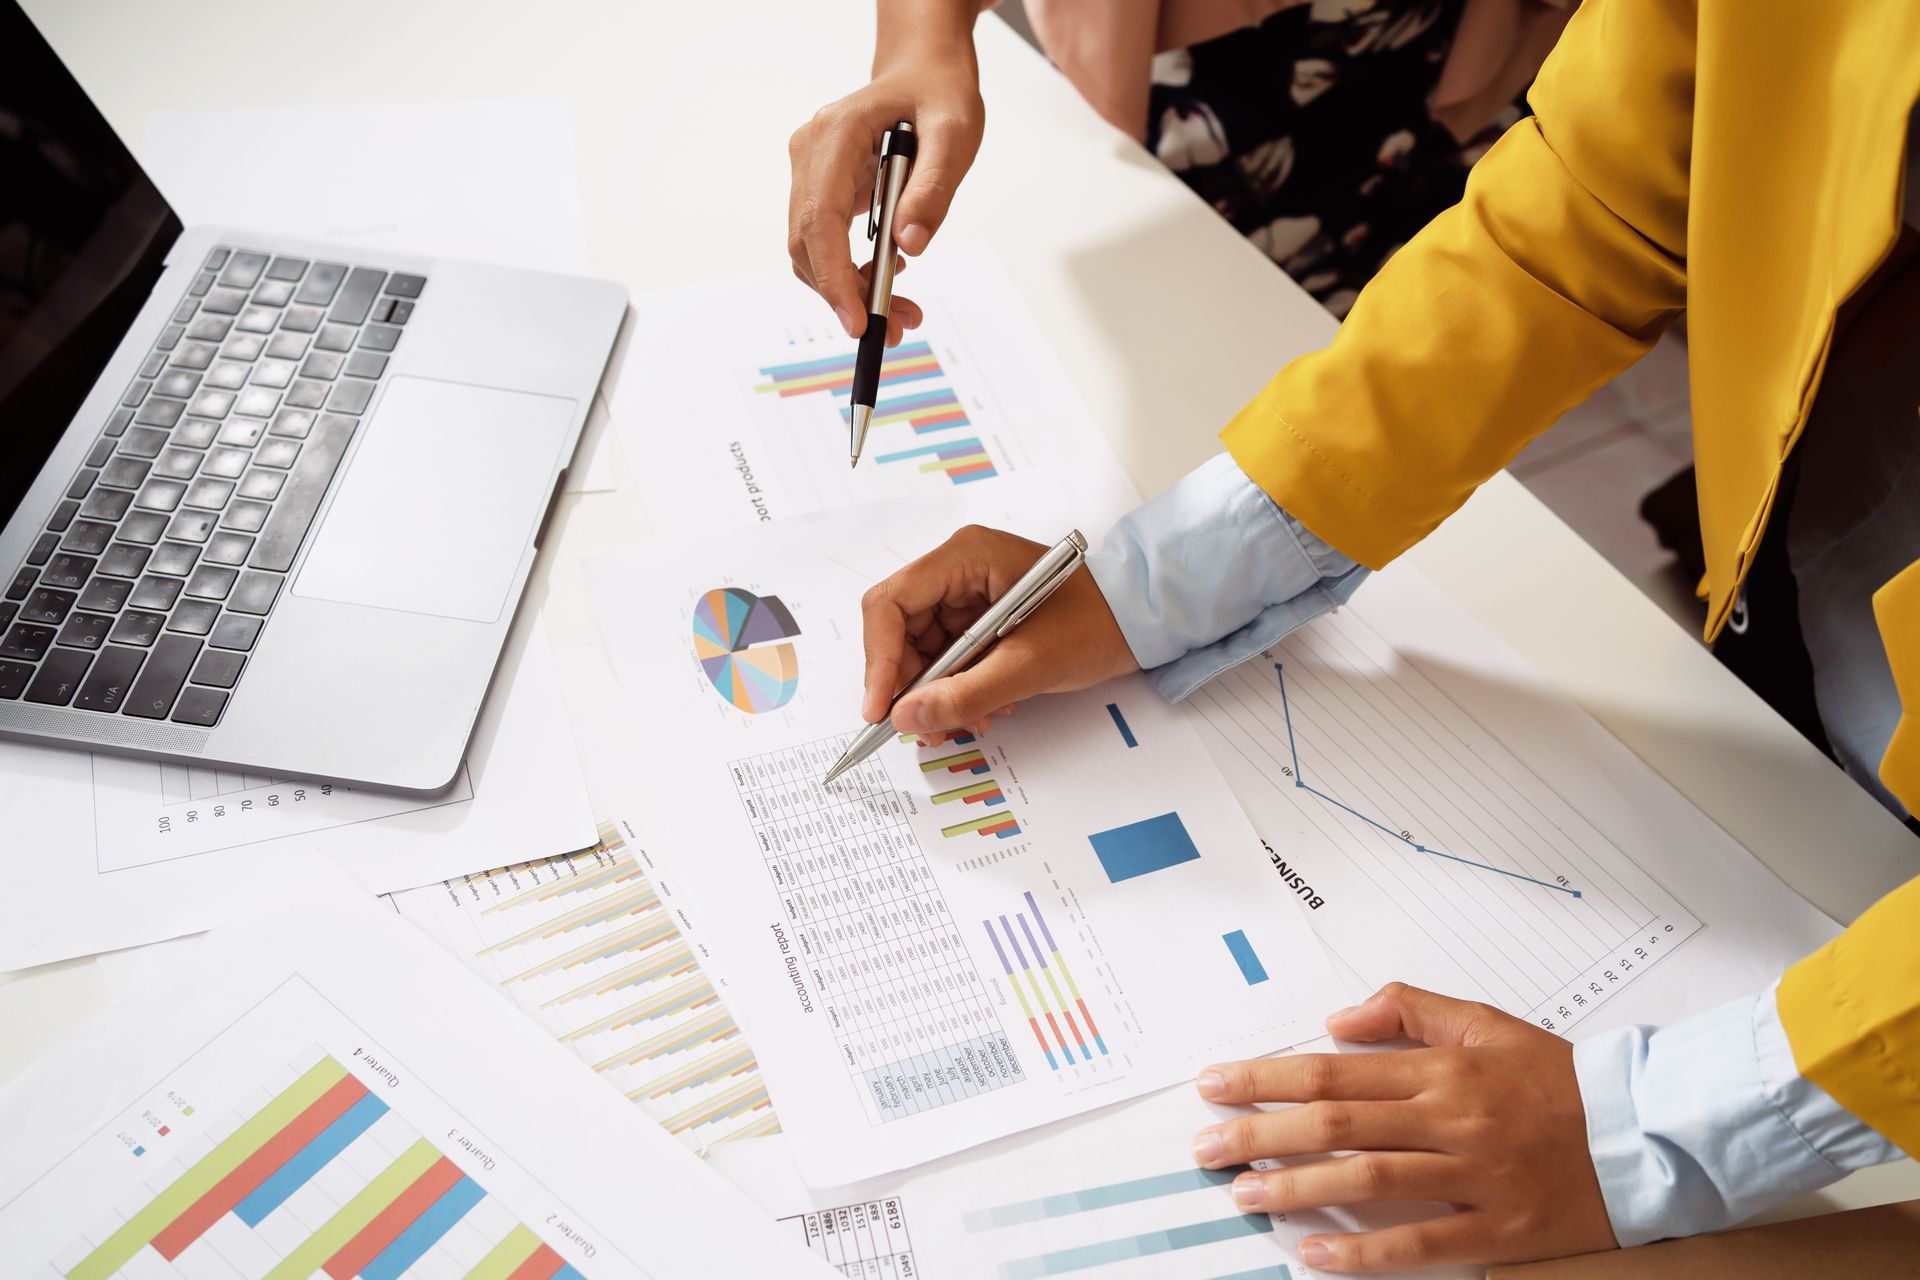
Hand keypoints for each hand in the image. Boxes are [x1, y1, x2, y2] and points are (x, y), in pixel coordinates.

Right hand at [787, 26, 983, 340]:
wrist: (923, 73)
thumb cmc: (938, 94)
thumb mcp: (954, 134)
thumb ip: (931, 189)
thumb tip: (907, 247)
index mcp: (836, 134)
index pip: (821, 218)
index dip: (835, 276)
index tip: (857, 321)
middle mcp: (810, 152)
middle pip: (809, 242)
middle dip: (848, 294)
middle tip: (897, 327)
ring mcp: (810, 171)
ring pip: (812, 250)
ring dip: (850, 290)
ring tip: (902, 312)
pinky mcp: (820, 189)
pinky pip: (824, 242)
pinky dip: (851, 272)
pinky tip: (889, 276)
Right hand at [860, 525, 1138, 735]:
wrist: (1140, 623)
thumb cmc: (1097, 623)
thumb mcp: (1031, 664)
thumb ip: (966, 693)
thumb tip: (907, 717)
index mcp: (966, 556)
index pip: (892, 603)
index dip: (879, 659)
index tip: (880, 710)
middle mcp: (959, 569)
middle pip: (901, 630)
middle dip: (911, 684)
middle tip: (925, 727)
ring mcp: (968, 594)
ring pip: (921, 651)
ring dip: (937, 694)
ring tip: (967, 721)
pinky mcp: (979, 618)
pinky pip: (947, 658)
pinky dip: (957, 689)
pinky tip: (985, 707)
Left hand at [1191, 983, 1616, 1272]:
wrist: (1648, 1130)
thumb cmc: (1560, 1079)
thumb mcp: (1486, 1022)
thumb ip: (1410, 1010)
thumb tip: (1338, 1019)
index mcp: (1442, 1068)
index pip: (1333, 1070)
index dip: (1267, 1078)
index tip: (1215, 1085)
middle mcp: (1450, 1117)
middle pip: (1336, 1122)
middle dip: (1259, 1133)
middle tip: (1205, 1146)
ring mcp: (1473, 1175)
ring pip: (1367, 1179)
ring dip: (1295, 1186)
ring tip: (1241, 1193)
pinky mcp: (1498, 1227)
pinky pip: (1420, 1243)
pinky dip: (1364, 1253)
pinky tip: (1314, 1253)